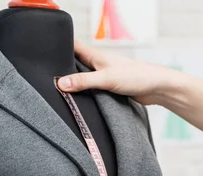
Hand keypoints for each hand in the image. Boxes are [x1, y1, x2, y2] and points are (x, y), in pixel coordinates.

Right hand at [57, 41, 180, 104]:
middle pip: (75, 64)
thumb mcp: (106, 79)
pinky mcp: (110, 88)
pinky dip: (86, 94)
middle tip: (48, 78)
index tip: (45, 54)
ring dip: (75, 84)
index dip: (59, 48)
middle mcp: (98, 64)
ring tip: (60, 91)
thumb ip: (84, 82)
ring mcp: (104, 76)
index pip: (72, 47)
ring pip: (84, 79)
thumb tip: (61, 84)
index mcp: (95, 56)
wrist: (157, 88)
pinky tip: (79, 101)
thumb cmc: (137, 77)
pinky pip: (92, 90)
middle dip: (64, 70)